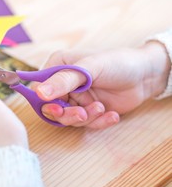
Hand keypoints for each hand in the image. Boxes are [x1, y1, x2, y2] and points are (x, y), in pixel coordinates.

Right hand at [34, 41, 169, 128]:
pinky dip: (98, 122)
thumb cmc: (116, 62)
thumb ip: (63, 81)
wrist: (146, 74)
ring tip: (101, 108)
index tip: (57, 107)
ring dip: (85, 117)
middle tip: (81, 114)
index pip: (38, 88)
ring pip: (67, 118)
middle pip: (51, 107)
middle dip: (66, 114)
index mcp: (58, 67)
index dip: (43, 101)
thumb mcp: (89, 69)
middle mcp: (63, 84)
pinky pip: (85, 124)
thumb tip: (39, 93)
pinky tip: (111, 115)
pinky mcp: (88, 110)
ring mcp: (75, 98)